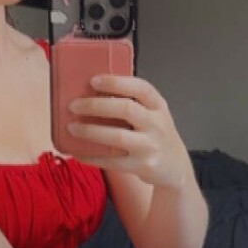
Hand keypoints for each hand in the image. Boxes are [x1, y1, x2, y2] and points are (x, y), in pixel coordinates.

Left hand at [66, 74, 192, 189]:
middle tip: (73, 105)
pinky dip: (92, 157)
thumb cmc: (155, 135)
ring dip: (90, 131)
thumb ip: (132, 103)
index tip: (93, 81)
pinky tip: (77, 152)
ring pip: (117, 136)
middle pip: (126, 109)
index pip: (140, 88)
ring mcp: (151, 146)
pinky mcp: (143, 166)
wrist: (175, 167)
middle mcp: (157, 124)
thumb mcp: (153, 114)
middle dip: (96, 105)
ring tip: (72, 128)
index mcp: (158, 106)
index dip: (116, 82)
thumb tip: (90, 94)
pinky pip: (112, 161)